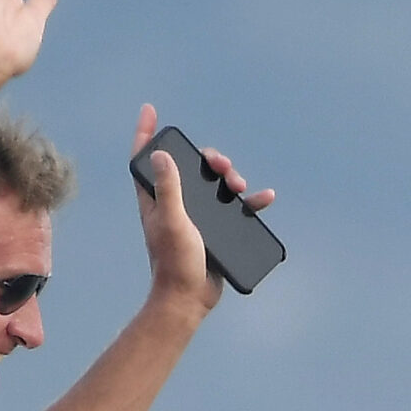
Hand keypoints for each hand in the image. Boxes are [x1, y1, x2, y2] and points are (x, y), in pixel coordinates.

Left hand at [128, 110, 276, 314]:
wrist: (190, 299)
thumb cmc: (174, 262)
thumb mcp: (171, 220)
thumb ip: (168, 186)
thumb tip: (161, 153)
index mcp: (155, 199)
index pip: (146, 159)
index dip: (147, 134)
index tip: (150, 111)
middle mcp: (173, 204)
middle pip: (191, 167)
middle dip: (208, 159)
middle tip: (221, 165)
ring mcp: (194, 217)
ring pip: (214, 185)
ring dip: (229, 179)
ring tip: (240, 185)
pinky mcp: (213, 231)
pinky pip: (234, 210)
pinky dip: (249, 203)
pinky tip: (264, 197)